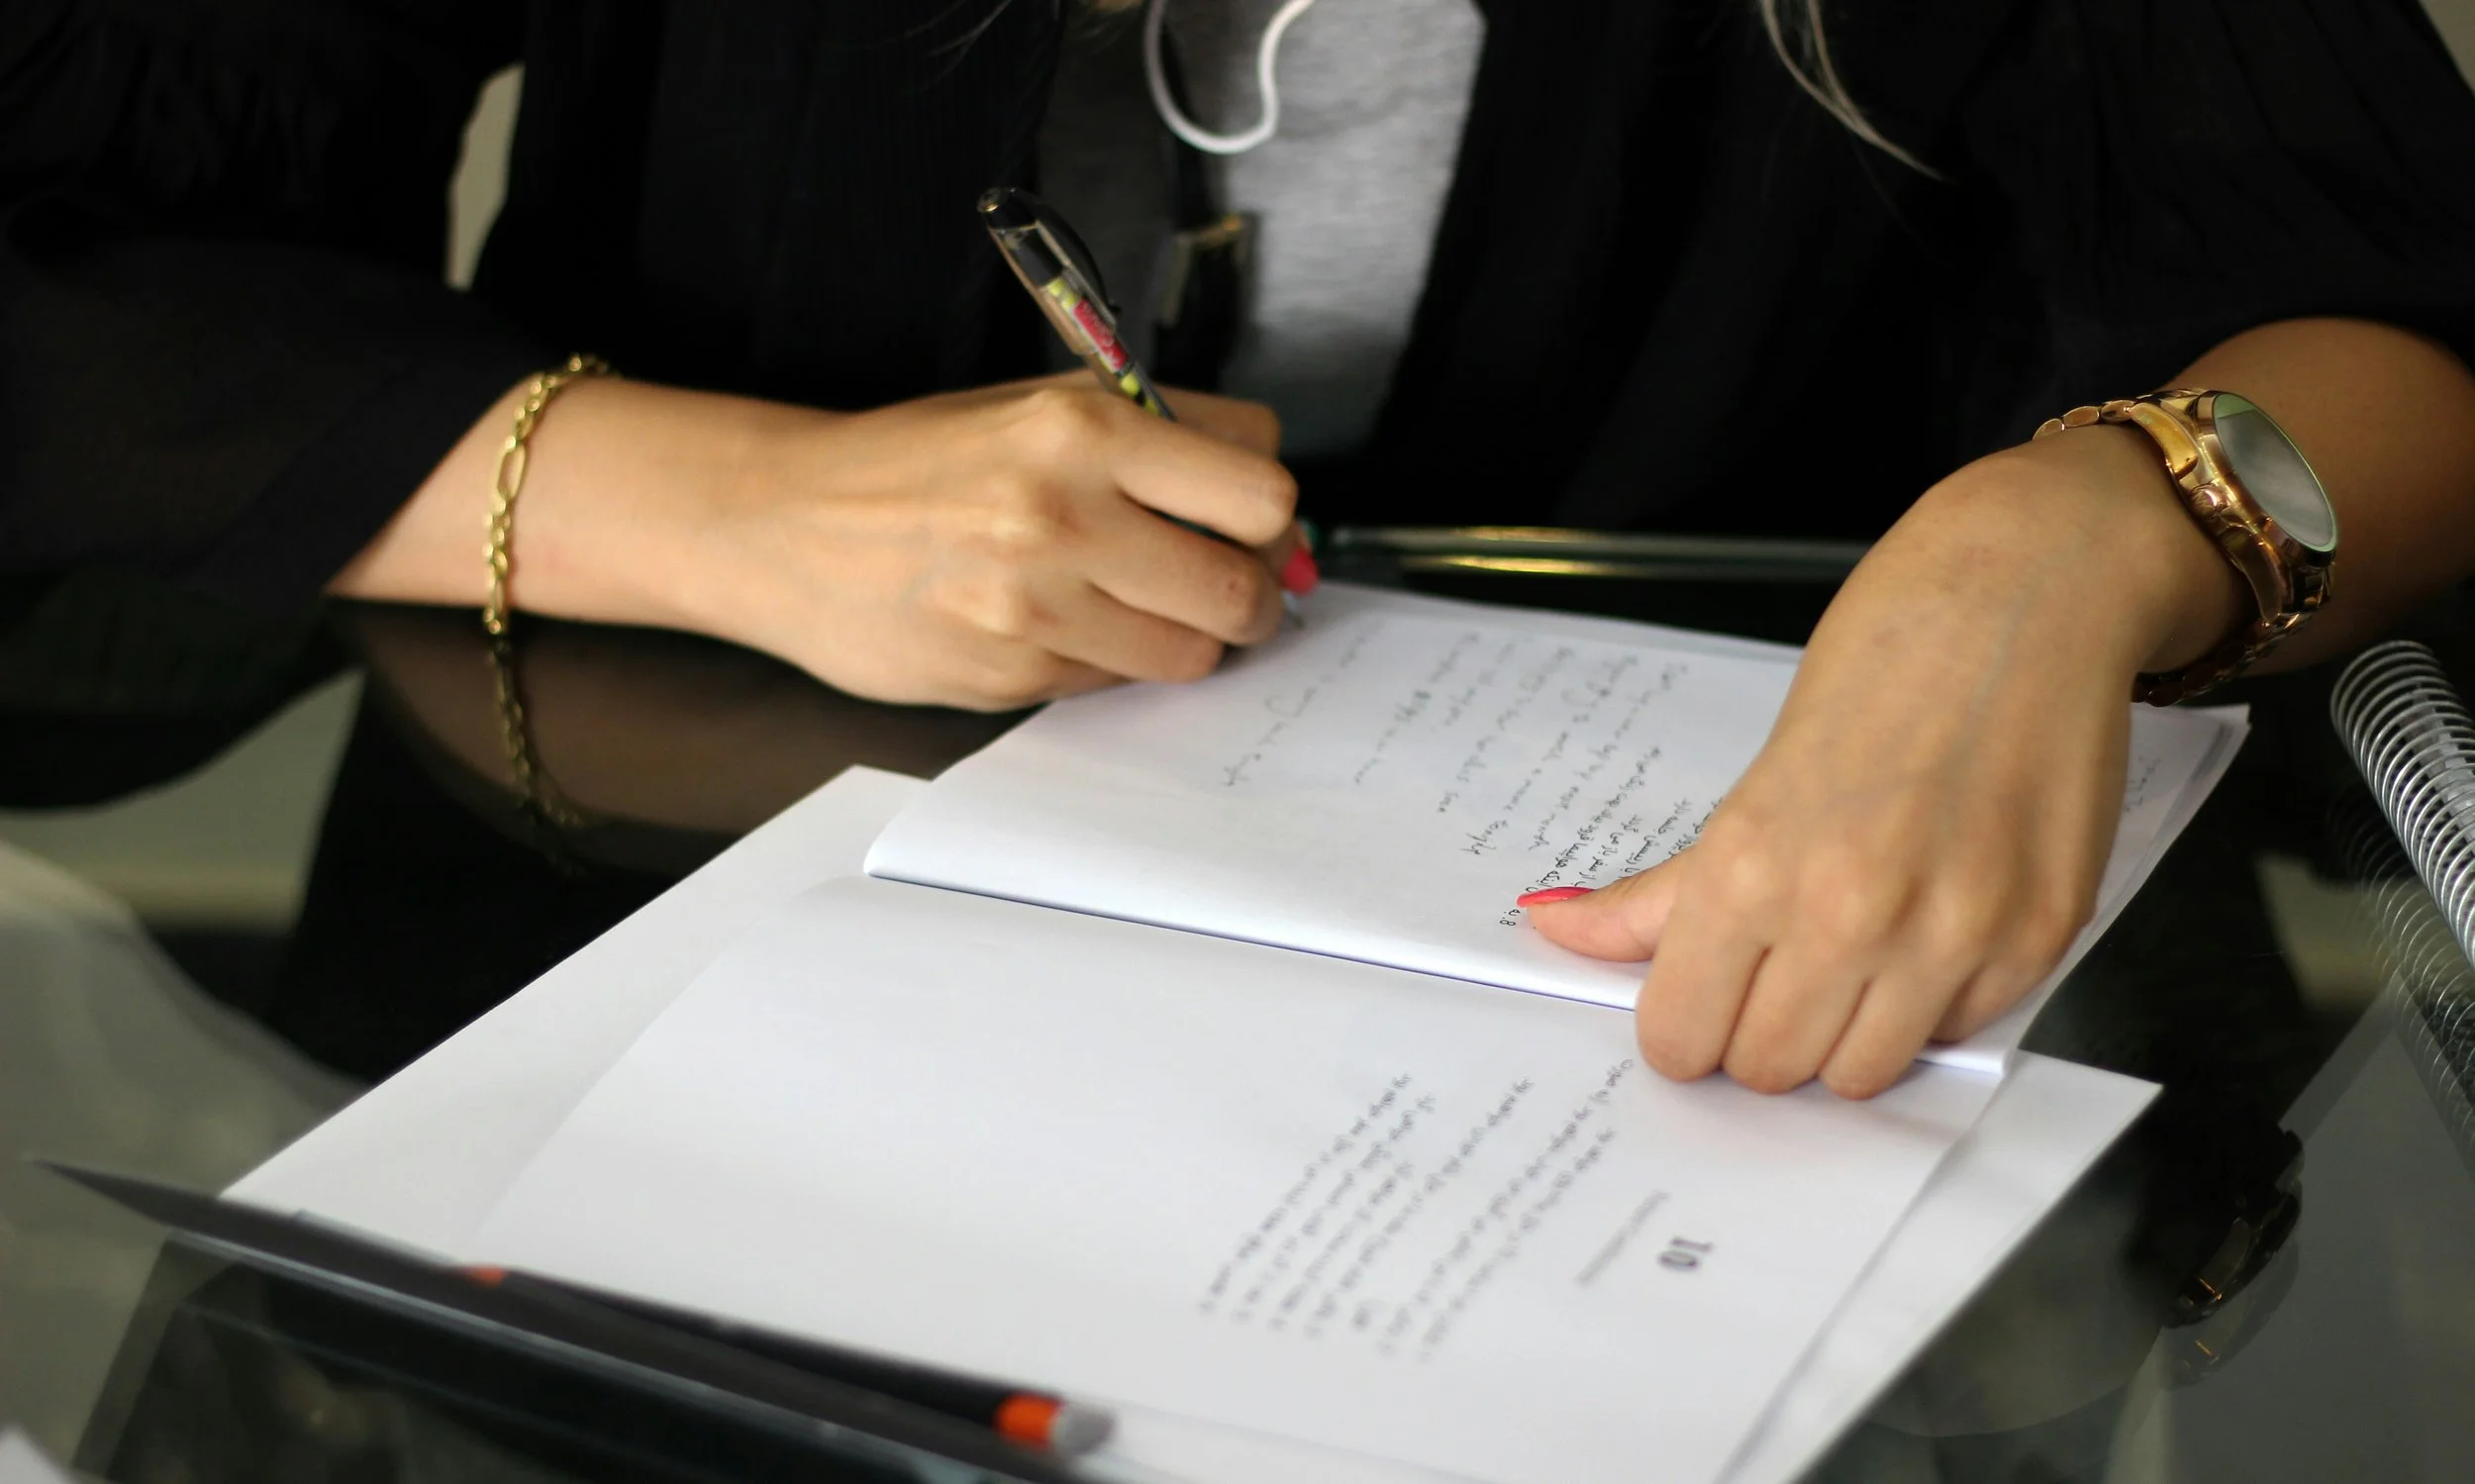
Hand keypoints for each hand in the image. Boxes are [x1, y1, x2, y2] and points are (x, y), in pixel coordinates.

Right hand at [693, 373, 1310, 707]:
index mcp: (1084, 426)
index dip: (1267, 518)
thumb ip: (1170, 440)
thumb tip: (1277, 522)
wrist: (789, 524)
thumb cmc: (926, 461)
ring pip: (1191, 652)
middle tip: (1218, 585)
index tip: (1247, 527)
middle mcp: (1063, 512)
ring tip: (1133, 602)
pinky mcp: (1012, 672)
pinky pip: (1118, 682)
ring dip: (1184, 636)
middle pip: (1240, 587)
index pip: (1259, 490)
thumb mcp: (1044, 406)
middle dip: (1246, 594)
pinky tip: (1062, 622)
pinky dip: (1111, 659)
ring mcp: (1035, 603)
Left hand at [1525, 427, 2243, 1096]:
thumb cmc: (1885, 667)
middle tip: (1776, 972)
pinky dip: (1931, 1004)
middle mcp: (1853, 913)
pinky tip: (1928, 928)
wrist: (2025, 593)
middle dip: (1758, 1033)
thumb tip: (1558, 927)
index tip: (1695, 1004)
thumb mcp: (1751, 779)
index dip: (1682, 1028)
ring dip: (1843, 1037)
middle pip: (1769, 1069)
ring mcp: (1956, 934)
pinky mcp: (2040, 937)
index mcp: (1755, 868)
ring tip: (1851, 959)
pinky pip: (1957, 1032)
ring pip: (1861, 1076)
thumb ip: (1667, 888)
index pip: (1684, 1036)